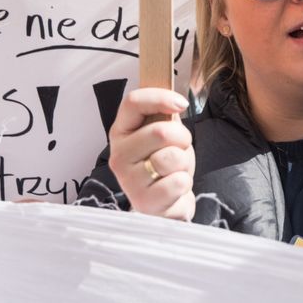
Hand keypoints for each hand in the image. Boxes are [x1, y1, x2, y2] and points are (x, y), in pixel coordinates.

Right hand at [108, 87, 195, 220]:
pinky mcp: (143, 201)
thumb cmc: (163, 166)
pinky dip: (184, 183)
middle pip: (160, 132)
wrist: (164, 205)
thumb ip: (164, 117)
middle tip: (179, 149)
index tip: (181, 104)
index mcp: (120, 132)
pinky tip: (173, 189)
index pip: (132, 103)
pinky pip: (178, 181)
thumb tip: (177, 103)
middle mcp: (118, 155)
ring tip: (174, 171)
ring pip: (172, 157)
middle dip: (182, 138)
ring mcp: (128, 180)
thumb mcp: (163, 136)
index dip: (160, 97)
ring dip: (184, 163)